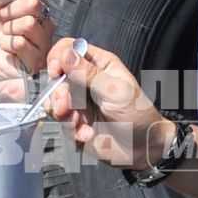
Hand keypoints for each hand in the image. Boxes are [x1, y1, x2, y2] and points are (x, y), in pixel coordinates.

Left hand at [0, 0, 51, 75]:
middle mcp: (41, 22)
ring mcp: (40, 42)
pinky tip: (4, 47)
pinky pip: (23, 43)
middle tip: (1, 20)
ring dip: (8, 28)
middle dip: (10, 10)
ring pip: (30, 23)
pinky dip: (7, 44)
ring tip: (2, 34)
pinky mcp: (34, 61)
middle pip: (34, 3)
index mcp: (31, 5)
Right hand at [46, 39, 164, 169]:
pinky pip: (61, 123)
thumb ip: (89, 74)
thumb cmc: (138, 114)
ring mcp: (79, 102)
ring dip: (62, 113)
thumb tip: (66, 54)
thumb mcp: (115, 91)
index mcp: (98, 65)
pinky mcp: (75, 122)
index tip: (56, 71)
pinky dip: (72, 130)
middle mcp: (85, 81)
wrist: (143, 148)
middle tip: (64, 106)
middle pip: (56, 77)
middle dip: (57, 93)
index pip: (69, 49)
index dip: (58, 57)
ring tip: (76, 123)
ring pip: (54, 101)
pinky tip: (87, 134)